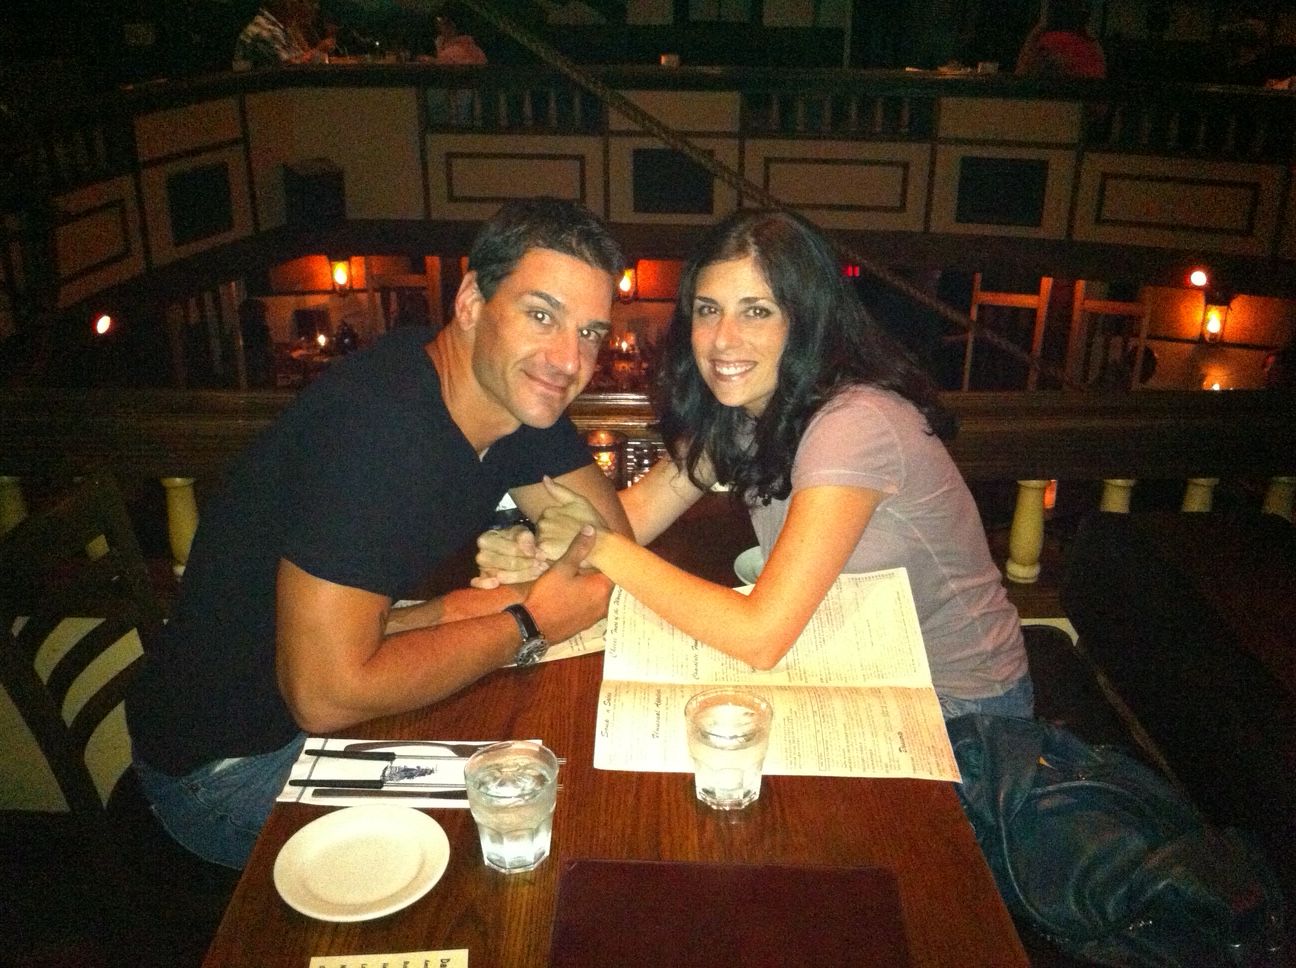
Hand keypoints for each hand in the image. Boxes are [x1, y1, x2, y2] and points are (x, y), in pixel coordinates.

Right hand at [471, 523, 547, 588]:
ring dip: (522, 576)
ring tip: (536, 573)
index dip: (528, 553)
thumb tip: (530, 552)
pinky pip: (480, 583)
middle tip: (542, 566)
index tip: (542, 555)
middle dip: (528, 565)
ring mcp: (482, 568)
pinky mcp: (482, 580)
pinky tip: (496, 583)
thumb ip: (525, 538)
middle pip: (509, 563)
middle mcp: (482, 554)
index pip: (512, 549)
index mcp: (488, 539)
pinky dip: (486, 584)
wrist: (508, 548)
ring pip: (502, 575)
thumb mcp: (520, 533)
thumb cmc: (514, 540)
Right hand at [523, 527, 610, 641]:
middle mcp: (605, 604)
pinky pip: (592, 605)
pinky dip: (588, 597)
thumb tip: (591, 529)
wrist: (533, 627)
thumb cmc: (548, 596)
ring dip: (593, 585)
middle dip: (600, 571)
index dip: (607, 558)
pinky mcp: (586, 623)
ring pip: (600, 595)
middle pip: (608, 582)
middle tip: (590, 560)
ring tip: (581, 574)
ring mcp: (596, 616)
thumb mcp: (562, 568)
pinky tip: (575, 591)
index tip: (601, 550)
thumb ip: (578, 549)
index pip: (615, 569)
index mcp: (602, 589)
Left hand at [535, 475, 604, 560]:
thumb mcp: (579, 501)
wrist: (602, 544)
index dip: (557, 528)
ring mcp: (542, 536)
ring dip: (550, 546)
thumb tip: (544, 477)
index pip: (544, 522)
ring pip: (540, 543)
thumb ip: (558, 490)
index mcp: (548, 511)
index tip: (569, 531)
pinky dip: (549, 555)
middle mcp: (543, 522)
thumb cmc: (593, 523)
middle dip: (551, 536)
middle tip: (569, 540)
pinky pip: (541, 554)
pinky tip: (562, 554)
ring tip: (567, 547)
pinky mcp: (544, 550)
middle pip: (541, 532)